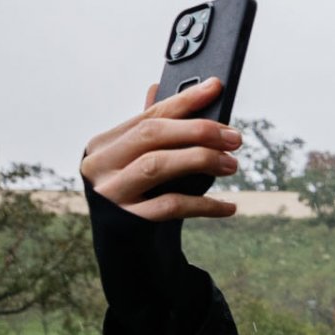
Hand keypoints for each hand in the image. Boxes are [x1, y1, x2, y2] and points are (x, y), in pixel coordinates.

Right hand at [80, 79, 242, 219]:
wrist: (124, 248)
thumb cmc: (138, 195)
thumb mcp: (141, 162)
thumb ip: (149, 129)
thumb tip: (158, 87)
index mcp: (103, 144)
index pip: (148, 115)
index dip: (184, 100)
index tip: (216, 87)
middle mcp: (99, 165)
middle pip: (152, 135)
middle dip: (198, 131)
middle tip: (235, 138)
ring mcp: (110, 193)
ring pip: (157, 165)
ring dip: (201, 160)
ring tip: (233, 165)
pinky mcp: (127, 222)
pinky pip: (171, 206)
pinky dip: (204, 205)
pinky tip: (228, 206)